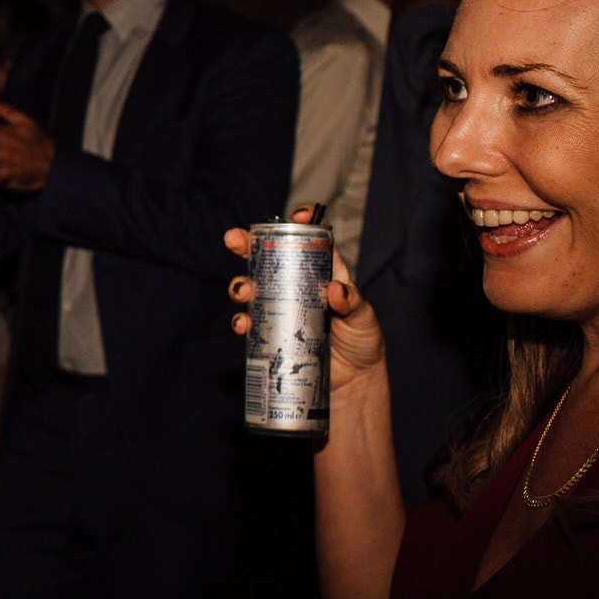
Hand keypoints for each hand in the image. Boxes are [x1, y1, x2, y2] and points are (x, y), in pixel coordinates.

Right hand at [225, 205, 385, 398]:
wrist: (352, 382)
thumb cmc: (363, 342)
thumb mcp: (364, 318)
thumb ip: (353, 302)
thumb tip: (336, 290)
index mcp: (324, 272)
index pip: (310, 240)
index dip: (301, 223)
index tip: (296, 215)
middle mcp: (296, 286)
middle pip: (268, 258)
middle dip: (248, 246)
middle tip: (234, 240)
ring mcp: (280, 308)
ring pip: (252, 288)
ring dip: (240, 285)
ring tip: (243, 291)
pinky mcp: (270, 333)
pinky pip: (249, 323)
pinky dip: (241, 322)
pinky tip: (243, 325)